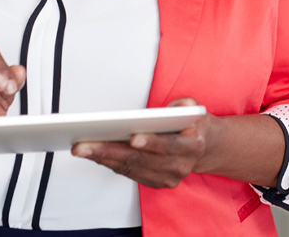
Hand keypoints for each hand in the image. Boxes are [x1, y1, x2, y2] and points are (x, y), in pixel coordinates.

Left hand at [71, 98, 211, 188]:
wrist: (206, 146)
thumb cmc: (193, 123)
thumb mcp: (192, 106)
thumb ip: (181, 105)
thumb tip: (162, 111)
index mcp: (192, 145)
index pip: (168, 146)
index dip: (151, 142)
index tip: (133, 138)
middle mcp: (180, 165)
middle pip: (140, 159)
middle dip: (109, 151)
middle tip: (85, 145)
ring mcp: (168, 177)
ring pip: (131, 168)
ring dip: (104, 158)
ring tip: (83, 148)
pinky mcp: (157, 182)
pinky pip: (130, 173)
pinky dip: (110, 163)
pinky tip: (95, 153)